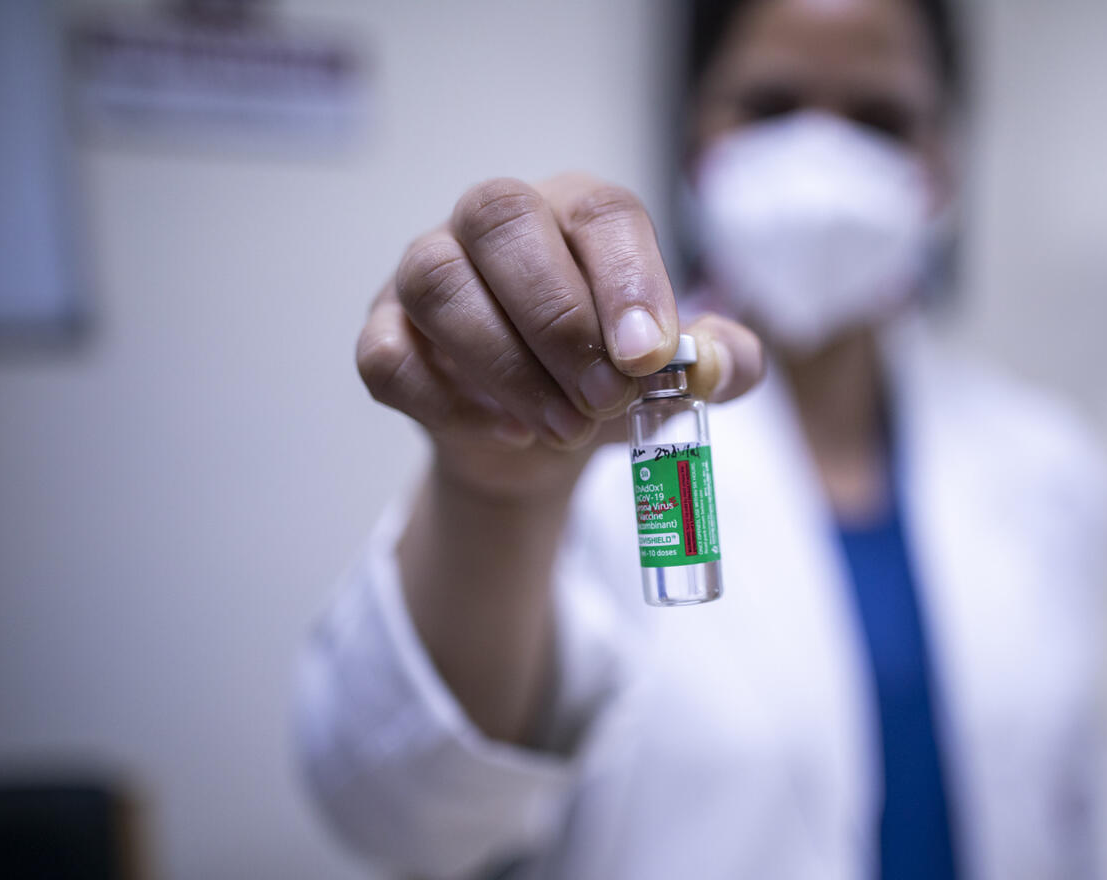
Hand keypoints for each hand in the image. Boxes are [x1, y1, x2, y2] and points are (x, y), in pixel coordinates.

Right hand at [356, 173, 762, 502]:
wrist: (543, 441)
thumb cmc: (609, 379)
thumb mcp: (675, 375)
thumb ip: (720, 361)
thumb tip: (721, 365)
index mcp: (577, 211)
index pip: (600, 211)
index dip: (627, 279)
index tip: (650, 357)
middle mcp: (496, 222)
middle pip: (503, 221)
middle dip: (560, 320)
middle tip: (606, 397)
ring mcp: (428, 269)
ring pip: (437, 282)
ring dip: (507, 365)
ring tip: (565, 427)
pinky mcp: (386, 332)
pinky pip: (388, 354)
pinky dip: (445, 400)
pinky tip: (506, 431)